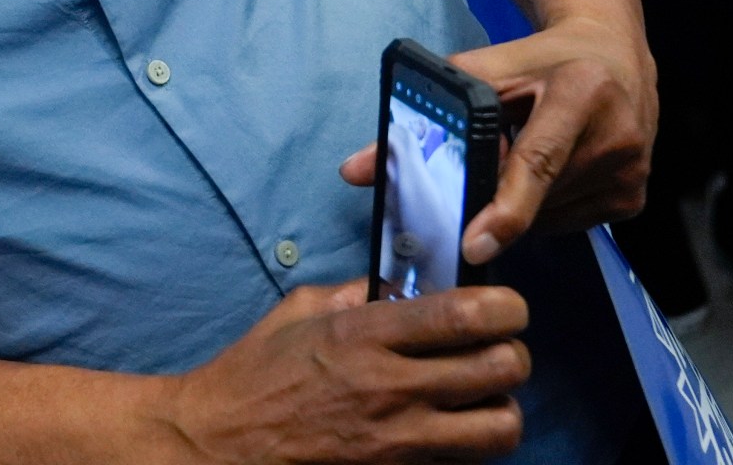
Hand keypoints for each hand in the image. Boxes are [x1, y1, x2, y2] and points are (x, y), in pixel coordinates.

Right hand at [160, 282, 529, 461]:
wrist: (221, 442)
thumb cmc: (254, 374)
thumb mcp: (298, 311)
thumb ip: (357, 294)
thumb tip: (403, 286)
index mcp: (365, 334)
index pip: (469, 315)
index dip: (506, 308)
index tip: (503, 308)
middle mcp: (392, 386)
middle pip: (504, 368)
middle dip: (511, 355)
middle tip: (493, 352)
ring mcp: (400, 439)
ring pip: (503, 426)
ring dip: (500, 408)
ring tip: (478, 399)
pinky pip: (466, 462)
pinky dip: (469, 447)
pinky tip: (447, 432)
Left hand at [338, 18, 656, 264]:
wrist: (616, 58)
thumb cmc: (539, 62)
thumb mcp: (483, 73)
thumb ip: (421, 118)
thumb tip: (354, 171)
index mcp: (581, 92)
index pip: (537, 161)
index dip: (504, 208)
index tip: (473, 244)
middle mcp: (617, 134)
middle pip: (536, 196)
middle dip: (494, 198)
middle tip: (477, 175)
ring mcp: (632, 171)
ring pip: (548, 218)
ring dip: (519, 203)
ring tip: (522, 155)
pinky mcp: (634, 197)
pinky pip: (569, 223)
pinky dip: (544, 208)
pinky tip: (548, 173)